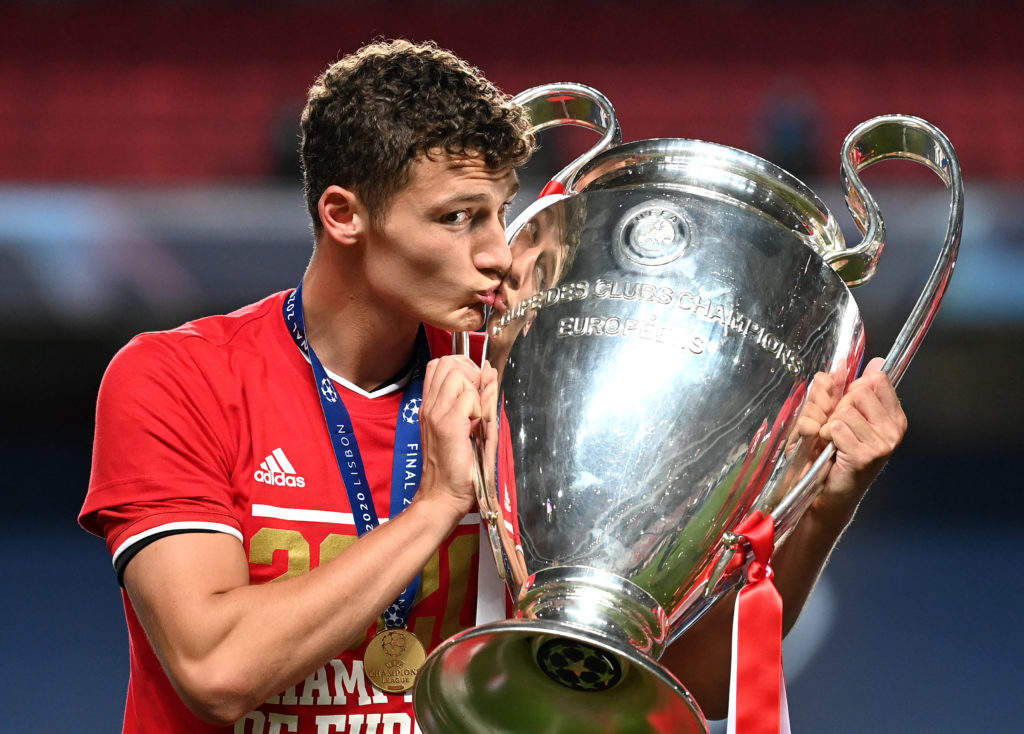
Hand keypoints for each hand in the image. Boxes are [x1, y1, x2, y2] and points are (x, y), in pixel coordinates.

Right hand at [416, 355, 495, 519]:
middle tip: (477, 400)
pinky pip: (470, 398)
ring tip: (476, 416)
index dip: (461, 367)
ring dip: (475, 391)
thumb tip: (488, 373)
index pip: (440, 364)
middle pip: (448, 363)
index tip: (473, 387)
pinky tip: (477, 427)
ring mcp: (436, 413)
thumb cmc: (456, 467)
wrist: (442, 496)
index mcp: (430, 406)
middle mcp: (430, 406)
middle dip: (470, 373)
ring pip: (459, 376)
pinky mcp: (448, 425)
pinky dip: (480, 408)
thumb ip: (473, 400)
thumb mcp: (463, 428)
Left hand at [815, 356, 906, 513]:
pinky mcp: (865, 456)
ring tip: (834, 442)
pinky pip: (836, 427)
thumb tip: (867, 363)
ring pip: (844, 410)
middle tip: (837, 429)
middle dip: (839, 407)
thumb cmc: (835, 453)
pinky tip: (831, 450)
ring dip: (830, 424)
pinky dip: (826, 436)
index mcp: (894, 417)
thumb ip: (849, 389)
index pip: (877, 380)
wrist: (829, 493)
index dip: (854, 389)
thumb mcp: (842, 415)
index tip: (848, 406)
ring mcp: (882, 444)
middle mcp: (894, 430)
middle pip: (858, 392)